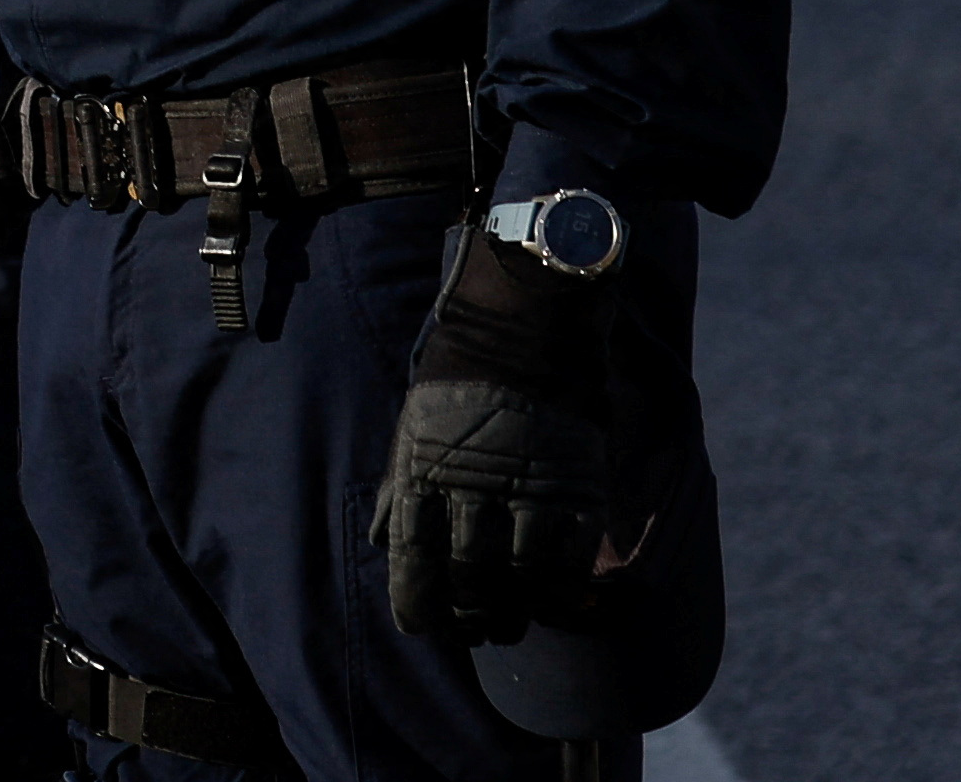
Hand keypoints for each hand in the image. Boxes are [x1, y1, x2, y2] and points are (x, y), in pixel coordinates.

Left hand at [377, 232, 635, 644]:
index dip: (418, 608)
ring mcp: (528, 493)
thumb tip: (383, 544)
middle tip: (477, 631)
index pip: (413, 565)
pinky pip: (573, 560)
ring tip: (515, 619)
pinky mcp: (577, 490)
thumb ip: (402, 490)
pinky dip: (566, 590)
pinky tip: (560, 600)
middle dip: (471, 619)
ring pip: (523, 581)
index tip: (422, 627)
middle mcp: (472, 492)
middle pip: (469, 583)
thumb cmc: (457, 383)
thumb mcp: (412, 430)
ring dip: (518, 611)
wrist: (521, 331)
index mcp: (422, 476)